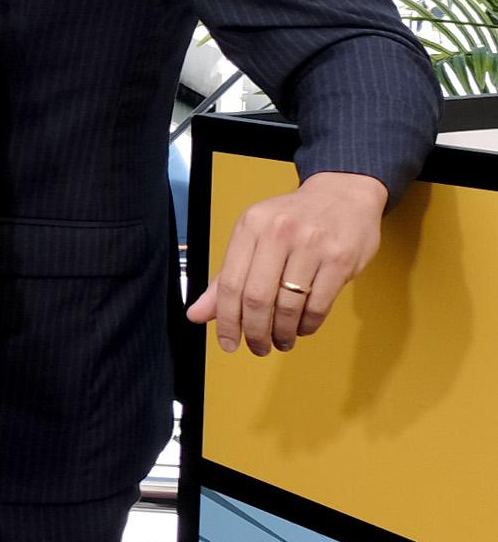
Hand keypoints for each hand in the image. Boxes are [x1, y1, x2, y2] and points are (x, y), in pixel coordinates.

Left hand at [185, 169, 386, 354]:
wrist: (344, 194)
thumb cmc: (293, 219)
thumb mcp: (254, 237)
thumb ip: (227, 277)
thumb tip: (197, 314)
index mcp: (251, 227)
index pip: (230, 284)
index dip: (226, 321)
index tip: (228, 342)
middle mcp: (279, 233)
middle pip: (257, 298)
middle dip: (255, 332)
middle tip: (257, 347)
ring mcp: (313, 245)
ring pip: (289, 305)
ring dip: (283, 332)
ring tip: (281, 341)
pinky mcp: (341, 259)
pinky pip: (319, 304)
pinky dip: (308, 324)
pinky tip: (302, 327)